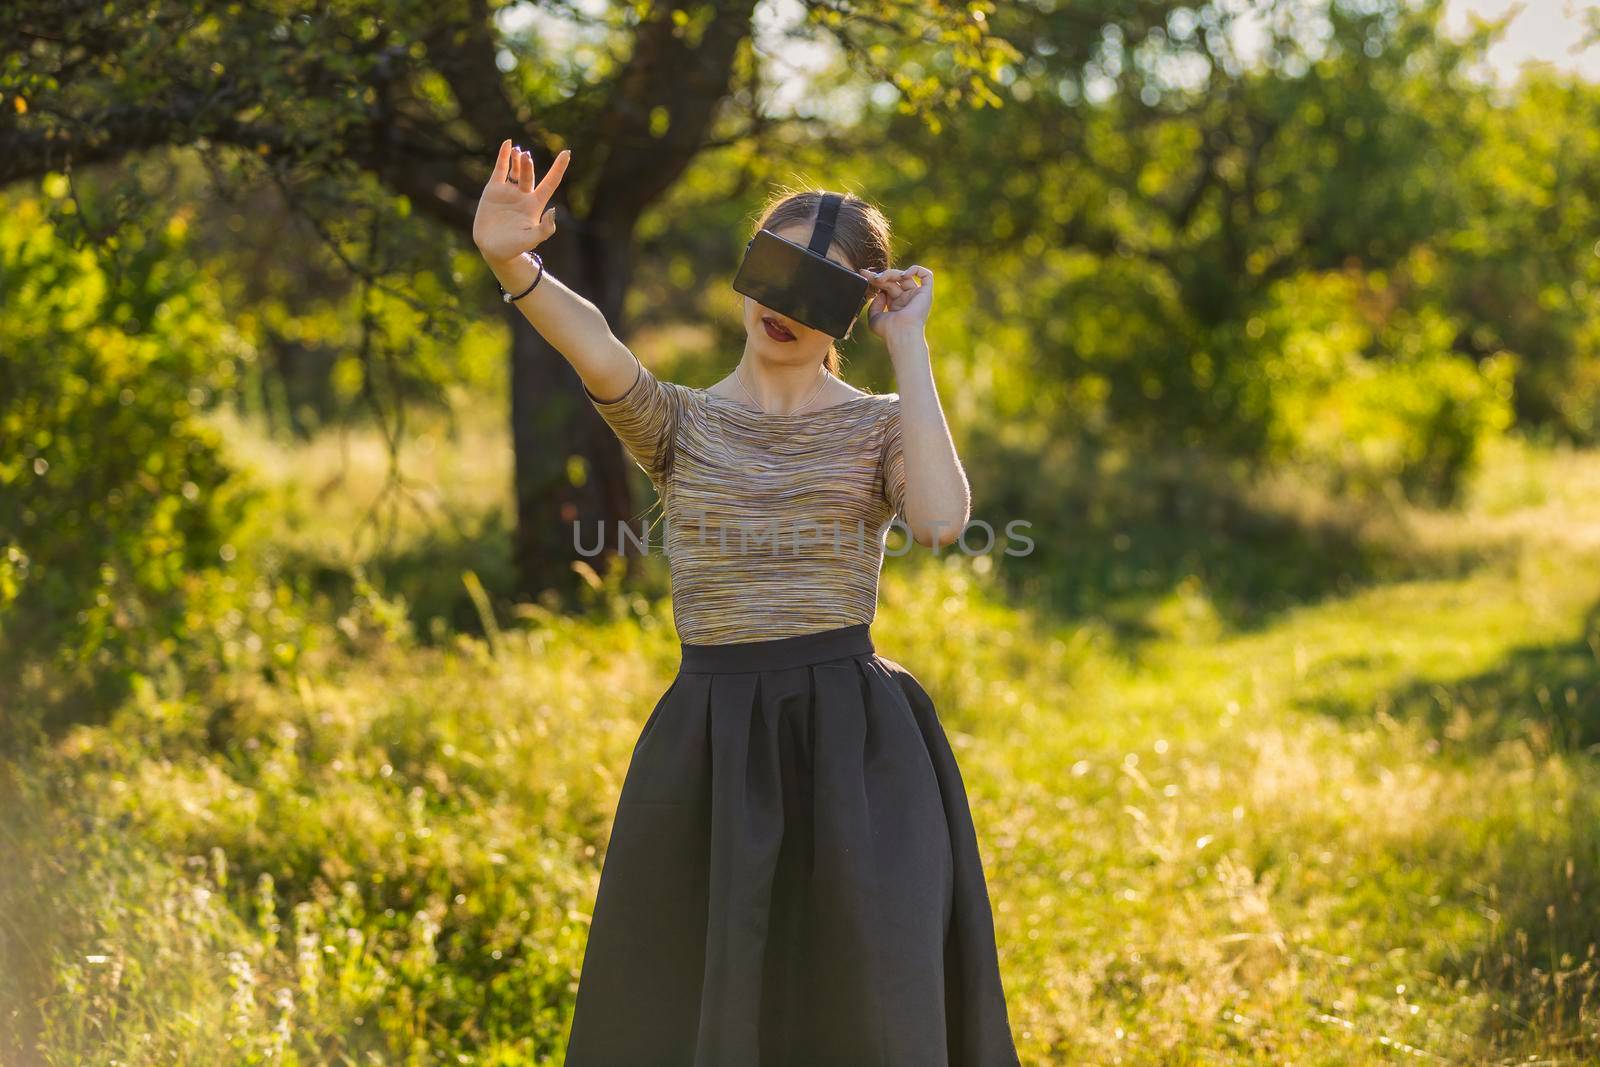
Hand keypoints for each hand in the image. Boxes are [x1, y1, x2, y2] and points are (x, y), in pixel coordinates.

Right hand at [474, 139, 569, 263]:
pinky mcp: (494, 190)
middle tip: (526, 157)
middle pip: (529, 175)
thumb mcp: (532, 239)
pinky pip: (500, 169)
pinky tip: (508, 144)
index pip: (551, 182)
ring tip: (519, 151)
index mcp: (535, 205)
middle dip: (527, 165)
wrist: (492, 249)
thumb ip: (545, 229)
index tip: (567, 152)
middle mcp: (524, 195)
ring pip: (516, 170)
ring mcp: (509, 192)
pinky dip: (503, 156)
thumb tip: (554, 210)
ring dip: (518, 160)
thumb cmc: (515, 248)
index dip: (559, 168)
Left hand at [857, 265, 932, 340]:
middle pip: (894, 279)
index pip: (887, 285)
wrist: (900, 334)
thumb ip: (874, 305)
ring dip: (891, 273)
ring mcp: (916, 296)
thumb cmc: (888, 331)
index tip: (864, 274)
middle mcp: (907, 299)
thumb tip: (880, 293)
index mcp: (896, 304)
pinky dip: (916, 270)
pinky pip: (927, 275)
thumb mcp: (874, 318)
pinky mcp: (926, 293)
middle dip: (881, 275)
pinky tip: (903, 275)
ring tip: (881, 278)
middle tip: (871, 277)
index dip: (876, 278)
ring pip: (905, 275)